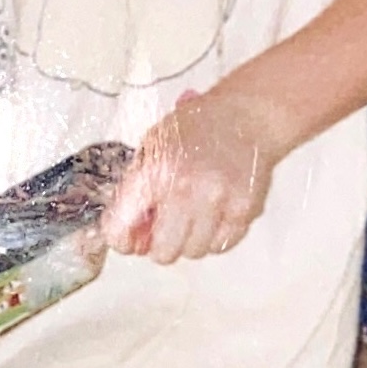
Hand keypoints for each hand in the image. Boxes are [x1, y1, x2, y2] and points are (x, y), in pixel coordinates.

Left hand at [101, 88, 281, 264]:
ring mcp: (217, 202)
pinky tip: (213, 216)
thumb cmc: (195, 127)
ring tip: (192, 218)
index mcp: (153, 172)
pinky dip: (215, 237)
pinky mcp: (244, 209)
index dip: (122, 240)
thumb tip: (132, 232)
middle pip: (163, 253)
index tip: (128, 239)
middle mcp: (184, 190)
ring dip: (189, 241)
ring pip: (194, 252)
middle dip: (159, 245)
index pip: (121, 230)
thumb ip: (137, 187)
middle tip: (164, 231)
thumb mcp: (152, 146)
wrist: (245, 114)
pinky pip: (222, 244)